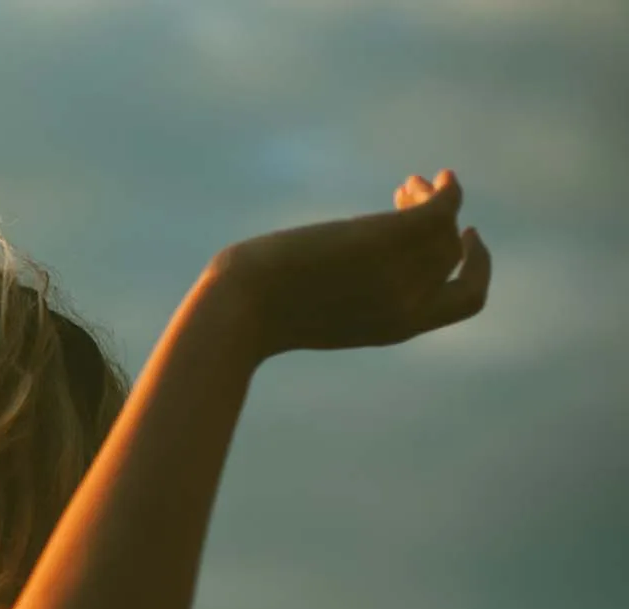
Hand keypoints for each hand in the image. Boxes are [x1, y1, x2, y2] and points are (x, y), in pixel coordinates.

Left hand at [211, 168, 492, 359]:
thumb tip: (340, 270)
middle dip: (444, 223)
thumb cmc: (256, 315)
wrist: (238, 313)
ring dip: (432, 198)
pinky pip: (439, 208)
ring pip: (444, 228)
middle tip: (413, 195)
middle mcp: (410, 304)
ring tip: (408, 184)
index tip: (466, 237)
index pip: (465, 302)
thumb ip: (346, 297)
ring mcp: (401, 274)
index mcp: (397, 327)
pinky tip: (435, 177)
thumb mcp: (314, 313)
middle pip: (451, 253)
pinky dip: (446, 189)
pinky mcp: (386, 239)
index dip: (475, 267)